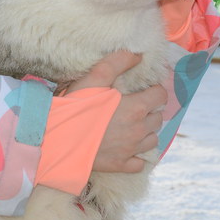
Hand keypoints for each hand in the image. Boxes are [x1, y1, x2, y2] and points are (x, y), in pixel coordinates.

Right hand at [65, 50, 166, 173]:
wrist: (58, 139)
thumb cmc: (76, 107)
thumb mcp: (95, 78)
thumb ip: (117, 62)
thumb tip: (138, 54)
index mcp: (136, 108)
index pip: (161, 96)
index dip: (154, 90)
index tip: (143, 89)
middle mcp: (138, 130)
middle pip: (158, 118)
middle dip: (150, 110)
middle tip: (134, 104)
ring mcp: (131, 150)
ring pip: (152, 140)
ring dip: (146, 131)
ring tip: (132, 125)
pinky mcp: (121, 165)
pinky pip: (139, 163)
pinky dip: (137, 155)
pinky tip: (127, 148)